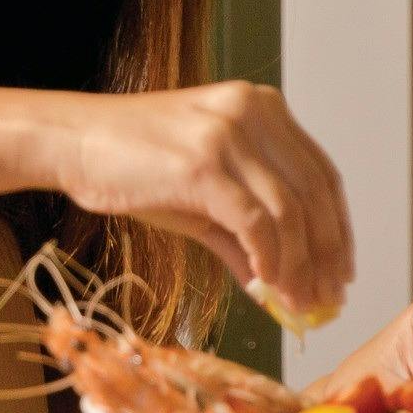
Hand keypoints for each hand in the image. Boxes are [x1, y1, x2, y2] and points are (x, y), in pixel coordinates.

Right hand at [47, 82, 356, 320]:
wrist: (71, 142)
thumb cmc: (129, 163)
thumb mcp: (200, 197)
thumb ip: (244, 235)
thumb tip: (276, 287)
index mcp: (262, 108)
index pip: (322, 173)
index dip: (338, 229)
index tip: (340, 271)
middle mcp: (254, 112)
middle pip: (316, 194)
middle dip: (325, 256)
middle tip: (326, 299)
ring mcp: (230, 134)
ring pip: (290, 213)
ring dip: (299, 268)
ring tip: (297, 305)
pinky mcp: (204, 163)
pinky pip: (256, 223)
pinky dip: (268, 261)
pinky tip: (265, 288)